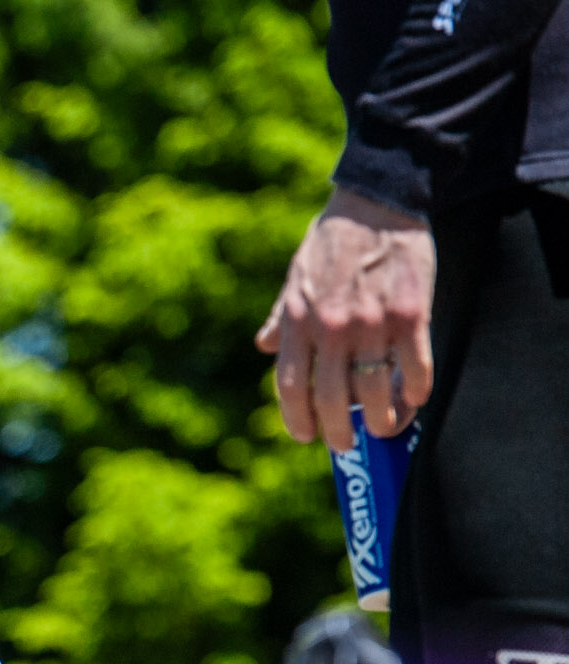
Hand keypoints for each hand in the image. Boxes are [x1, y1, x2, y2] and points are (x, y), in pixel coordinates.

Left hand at [256, 187, 435, 449]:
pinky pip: (414, 364)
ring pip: (373, 388)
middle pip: (329, 397)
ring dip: (379, 417)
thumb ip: (281, 317)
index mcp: (298, 322)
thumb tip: (263, 346)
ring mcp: (371, 322)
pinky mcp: (409, 313)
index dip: (295, 417)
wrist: (376, 204)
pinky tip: (415, 399)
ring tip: (382, 428)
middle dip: (337, 430)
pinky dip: (416, 388)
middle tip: (345, 444)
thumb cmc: (332, 244)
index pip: (288, 385)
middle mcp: (331, 327)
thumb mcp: (295, 278)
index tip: (304, 435)